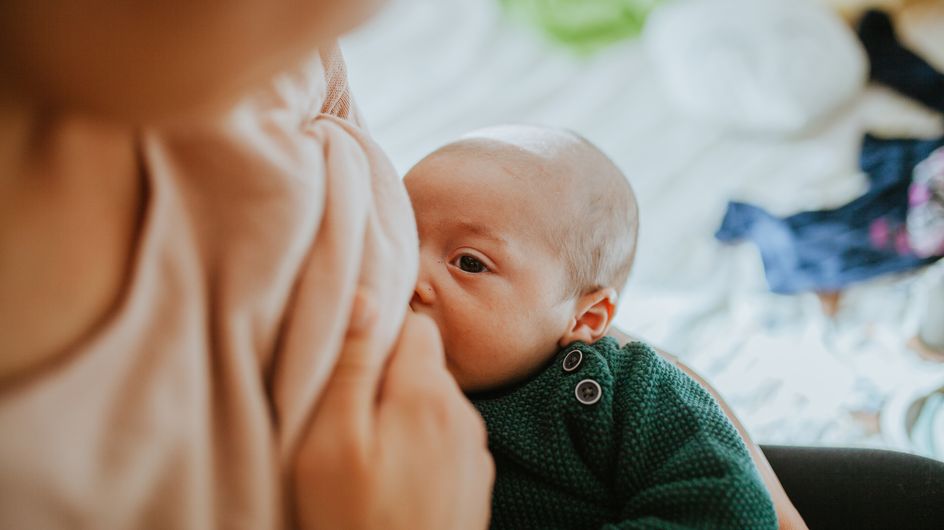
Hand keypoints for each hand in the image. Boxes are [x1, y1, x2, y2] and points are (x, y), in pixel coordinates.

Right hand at [294, 291, 493, 529]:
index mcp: (428, 395)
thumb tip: (367, 295)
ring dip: (405, 413)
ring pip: (436, 403)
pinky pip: (447, 440)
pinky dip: (422, 446)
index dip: (380, 334)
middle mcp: (464, 415)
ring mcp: (476, 452)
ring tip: (369, 456)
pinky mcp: (477, 483)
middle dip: (388, 376)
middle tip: (348, 418)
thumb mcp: (331, 441)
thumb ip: (352, 365)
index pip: (416, 325)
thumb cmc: (353, 521)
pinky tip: (394, 481)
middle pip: (426, 365)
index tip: (349, 363)